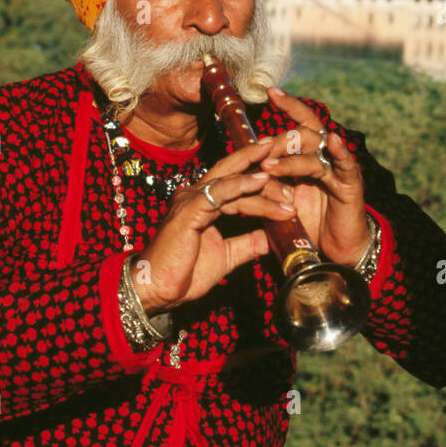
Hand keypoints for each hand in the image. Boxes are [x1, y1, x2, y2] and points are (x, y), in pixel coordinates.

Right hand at [130, 136, 301, 313]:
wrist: (157, 288)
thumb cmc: (185, 272)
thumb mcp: (227, 254)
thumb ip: (249, 242)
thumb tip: (274, 238)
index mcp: (202, 202)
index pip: (236, 182)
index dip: (261, 179)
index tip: (287, 180)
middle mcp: (196, 193)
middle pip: (234, 170)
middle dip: (259, 160)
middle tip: (288, 158)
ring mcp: (191, 198)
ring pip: (233, 182)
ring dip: (263, 185)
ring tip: (287, 189)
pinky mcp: (190, 209)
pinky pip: (220, 191)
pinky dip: (242, 184)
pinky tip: (261, 181)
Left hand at [258, 86, 370, 267]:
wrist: (337, 253)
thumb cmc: (310, 226)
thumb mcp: (284, 202)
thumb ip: (269, 185)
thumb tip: (242, 173)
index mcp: (310, 158)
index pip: (299, 125)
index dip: (289, 106)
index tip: (270, 91)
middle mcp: (326, 158)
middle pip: (304, 134)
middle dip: (280, 139)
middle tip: (261, 149)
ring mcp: (339, 170)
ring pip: (316, 151)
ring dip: (292, 157)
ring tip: (270, 164)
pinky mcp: (351, 186)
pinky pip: (346, 165)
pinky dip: (341, 152)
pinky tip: (333, 142)